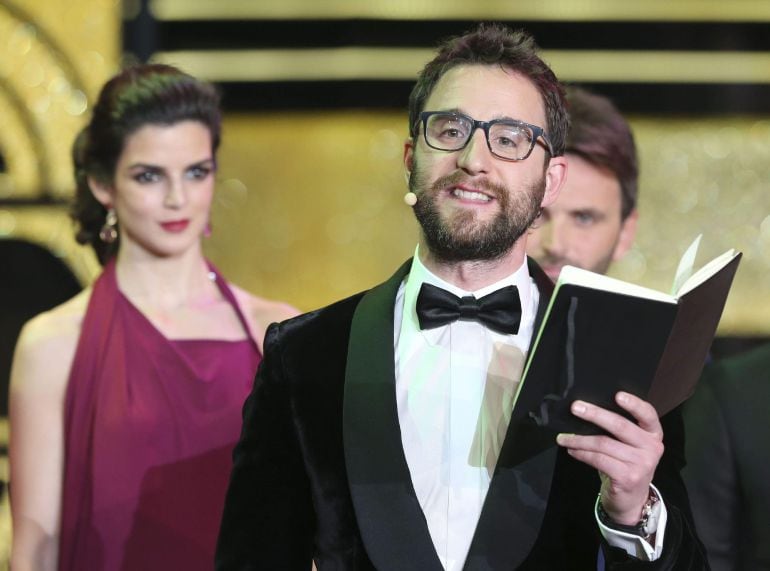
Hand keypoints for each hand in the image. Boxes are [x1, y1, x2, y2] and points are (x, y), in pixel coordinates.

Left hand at [555, 391, 663, 524]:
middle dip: (594, 415)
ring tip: (564, 438)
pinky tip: (572, 450)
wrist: (632, 501)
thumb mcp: (630, 446)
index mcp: (653, 434)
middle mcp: (652, 448)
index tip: (617, 394)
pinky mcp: (627, 477)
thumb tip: (588, 409)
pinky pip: (598, 459)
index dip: (633, 404)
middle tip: (575, 407)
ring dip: (579, 439)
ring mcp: (641, 464)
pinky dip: (581, 453)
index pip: (648, 414)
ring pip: (603, 444)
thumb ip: (619, 429)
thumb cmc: (626, 465)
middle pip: (620, 426)